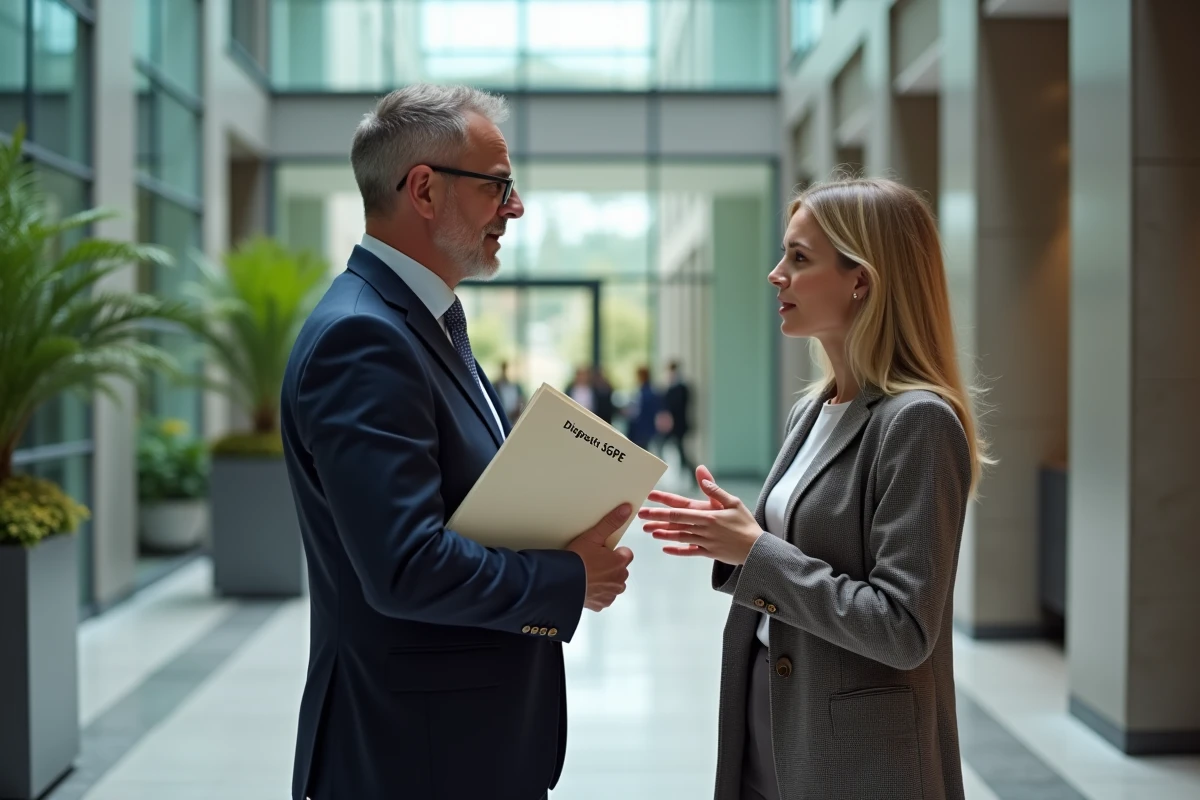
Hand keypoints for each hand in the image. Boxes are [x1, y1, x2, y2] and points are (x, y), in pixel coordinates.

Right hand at [566, 504, 634, 611]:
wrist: (562, 582)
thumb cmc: (577, 560)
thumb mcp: (593, 536)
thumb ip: (610, 523)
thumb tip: (626, 510)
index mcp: (620, 562)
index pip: (626, 554)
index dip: (614, 552)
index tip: (603, 551)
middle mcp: (619, 580)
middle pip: (620, 570)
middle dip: (610, 566)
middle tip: (592, 562)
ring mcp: (610, 593)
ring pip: (613, 584)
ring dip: (605, 580)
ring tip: (588, 574)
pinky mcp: (600, 604)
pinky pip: (604, 597)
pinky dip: (597, 593)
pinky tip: (585, 585)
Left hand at [640, 466, 763, 564]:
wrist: (758, 549)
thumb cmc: (746, 523)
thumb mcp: (733, 502)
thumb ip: (714, 489)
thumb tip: (701, 473)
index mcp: (708, 514)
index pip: (681, 507)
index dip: (663, 501)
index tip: (650, 497)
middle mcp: (704, 529)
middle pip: (675, 522)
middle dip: (656, 518)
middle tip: (640, 515)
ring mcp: (705, 542)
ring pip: (679, 537)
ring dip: (663, 534)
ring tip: (649, 531)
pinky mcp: (708, 553)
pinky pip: (689, 552)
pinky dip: (677, 550)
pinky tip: (665, 548)